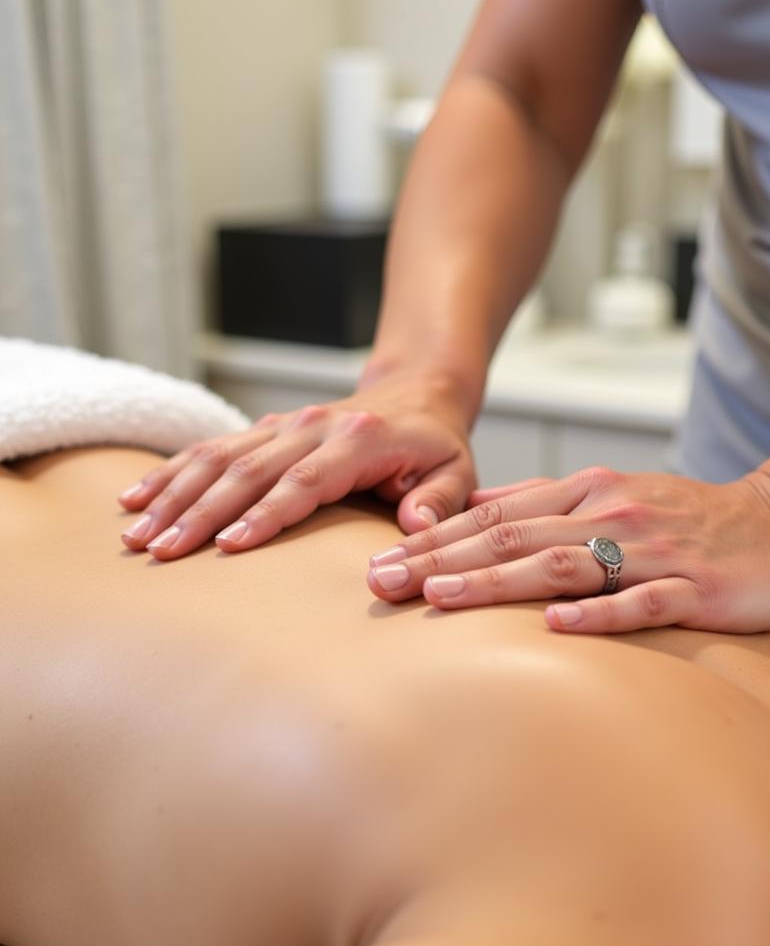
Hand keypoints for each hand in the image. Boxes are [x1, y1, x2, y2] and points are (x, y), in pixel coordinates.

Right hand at [118, 374, 476, 559]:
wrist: (418, 394)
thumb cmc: (436, 445)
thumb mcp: (458, 471)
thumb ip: (441, 499)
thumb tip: (417, 525)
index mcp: (358, 440)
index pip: (304, 481)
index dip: (265, 513)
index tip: (228, 546)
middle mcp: (312, 426)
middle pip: (247, 470)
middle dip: (200, 511)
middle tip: (162, 551)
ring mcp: (285, 424)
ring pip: (219, 456)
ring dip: (174, 493)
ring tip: (135, 533)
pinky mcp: (266, 428)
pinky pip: (211, 447)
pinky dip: (172, 472)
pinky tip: (136, 497)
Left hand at [366, 467, 769, 633]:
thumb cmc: (683, 519)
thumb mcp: (609, 497)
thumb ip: (544, 507)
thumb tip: (473, 513)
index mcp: (586, 493)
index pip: (496, 516)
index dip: (434, 539)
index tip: (380, 563)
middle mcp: (610, 514)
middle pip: (513, 538)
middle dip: (441, 560)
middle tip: (382, 583)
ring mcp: (651, 550)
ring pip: (562, 565)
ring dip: (498, 581)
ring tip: (442, 597)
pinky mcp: (692, 588)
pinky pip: (641, 601)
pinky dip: (599, 612)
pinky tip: (558, 626)